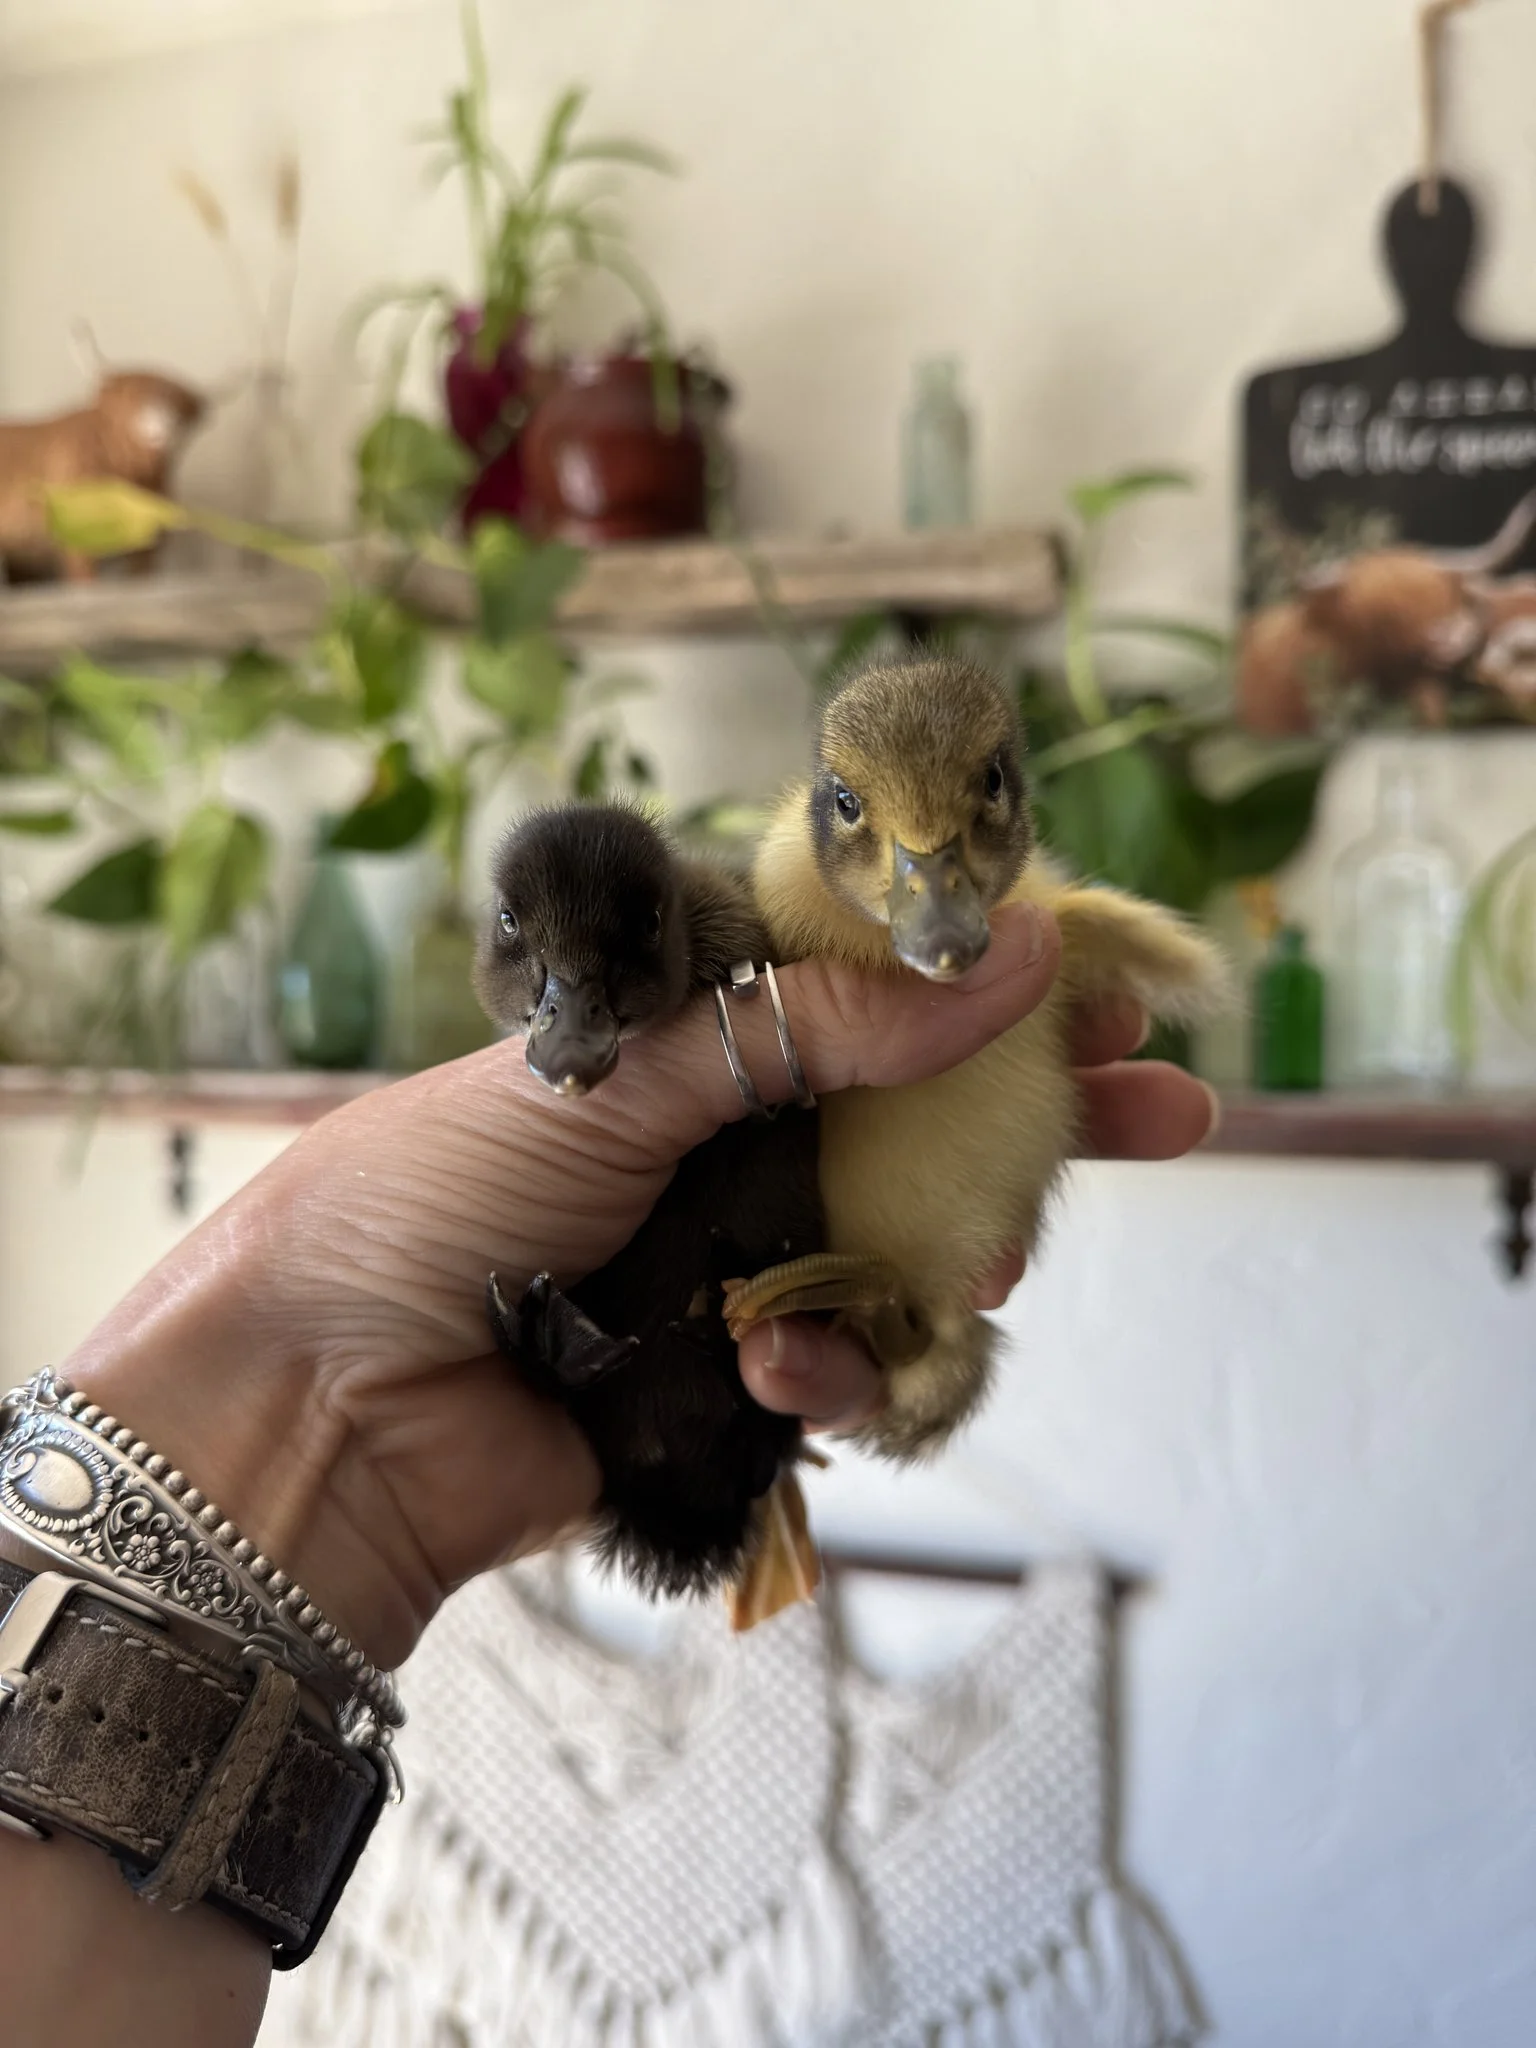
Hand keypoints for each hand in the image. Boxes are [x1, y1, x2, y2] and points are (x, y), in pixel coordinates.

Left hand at [68, 901, 1214, 1673]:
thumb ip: (824, 1020)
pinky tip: (788, 1376)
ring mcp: (745, 1274)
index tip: (1110, 990)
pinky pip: (856, 1385)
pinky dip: (845, 1382)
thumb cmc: (434, 1189)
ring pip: (918, 1265)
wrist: (319, 1397)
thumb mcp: (631, 1062)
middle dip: (1045, 1127)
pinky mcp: (740, 1396)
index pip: (883, 1001)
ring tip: (977, 1270)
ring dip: (958, 1267)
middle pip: (932, 1130)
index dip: (999, 994)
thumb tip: (1016, 958)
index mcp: (700, 1046)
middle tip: (1166, 1109)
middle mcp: (735, 1151)